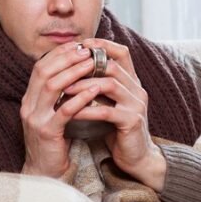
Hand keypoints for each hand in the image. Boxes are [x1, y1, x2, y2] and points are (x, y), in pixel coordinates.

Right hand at [20, 42, 98, 178]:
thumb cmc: (54, 142)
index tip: (78, 45)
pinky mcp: (47, 133)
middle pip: (44, 72)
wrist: (45, 173)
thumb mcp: (52, 114)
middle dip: (66, 58)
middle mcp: (28, 106)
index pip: (40, 68)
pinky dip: (80, 98)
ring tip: (92, 64)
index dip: (58, 54)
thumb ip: (58, 96)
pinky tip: (95, 90)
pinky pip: (64, 111)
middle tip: (86, 49)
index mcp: (29, 99)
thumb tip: (75, 72)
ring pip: (52, 87)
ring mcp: (35, 119)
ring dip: (74, 72)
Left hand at [62, 39, 165, 189]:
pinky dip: (86, 109)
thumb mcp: (107, 102)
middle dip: (86, 66)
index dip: (102, 46)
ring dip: (83, 86)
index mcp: (132, 81)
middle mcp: (137, 89)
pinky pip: (106, 111)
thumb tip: (71, 68)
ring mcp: (136, 104)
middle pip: (113, 65)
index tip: (79, 45)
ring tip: (63, 90)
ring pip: (109, 85)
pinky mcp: (132, 121)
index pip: (122, 52)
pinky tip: (71, 112)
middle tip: (63, 69)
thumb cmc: (116, 128)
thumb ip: (97, 86)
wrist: (135, 156)